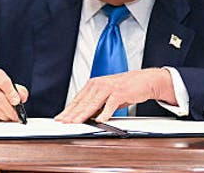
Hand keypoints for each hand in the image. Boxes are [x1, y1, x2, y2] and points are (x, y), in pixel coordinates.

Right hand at [0, 68, 28, 121]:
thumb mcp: (10, 85)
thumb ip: (19, 91)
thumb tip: (22, 97)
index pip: (4, 83)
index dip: (12, 93)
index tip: (17, 102)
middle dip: (10, 109)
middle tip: (17, 115)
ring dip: (5, 116)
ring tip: (12, 118)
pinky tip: (4, 119)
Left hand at [54, 68, 173, 122]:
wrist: (143, 80)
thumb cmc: (125, 88)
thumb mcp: (107, 95)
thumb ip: (96, 105)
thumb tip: (86, 116)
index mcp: (93, 85)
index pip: (77, 100)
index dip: (68, 110)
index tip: (60, 118)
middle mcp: (99, 84)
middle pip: (82, 102)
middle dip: (71, 114)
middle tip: (63, 123)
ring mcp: (109, 88)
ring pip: (92, 104)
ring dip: (83, 115)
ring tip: (75, 123)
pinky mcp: (119, 93)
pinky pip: (110, 105)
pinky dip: (105, 113)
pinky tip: (99, 120)